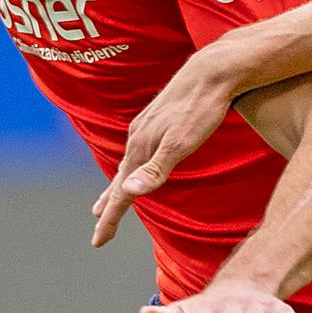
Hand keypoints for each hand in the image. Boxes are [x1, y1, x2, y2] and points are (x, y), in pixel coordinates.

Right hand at [95, 33, 276, 246]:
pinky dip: (131, 167)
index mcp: (140, 147)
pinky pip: (137, 151)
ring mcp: (146, 127)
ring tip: (109, 200)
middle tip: (99, 229)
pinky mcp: (158, 119)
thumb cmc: (202, 109)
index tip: (98, 242)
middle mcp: (137, 137)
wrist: (213, 70)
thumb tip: (127, 192)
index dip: (110, 219)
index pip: (120, 193)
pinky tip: (137, 164)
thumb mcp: (181, 144)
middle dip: (108, 206)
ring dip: (117, 186)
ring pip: (127, 164)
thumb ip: (155, 170)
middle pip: (118, 180)